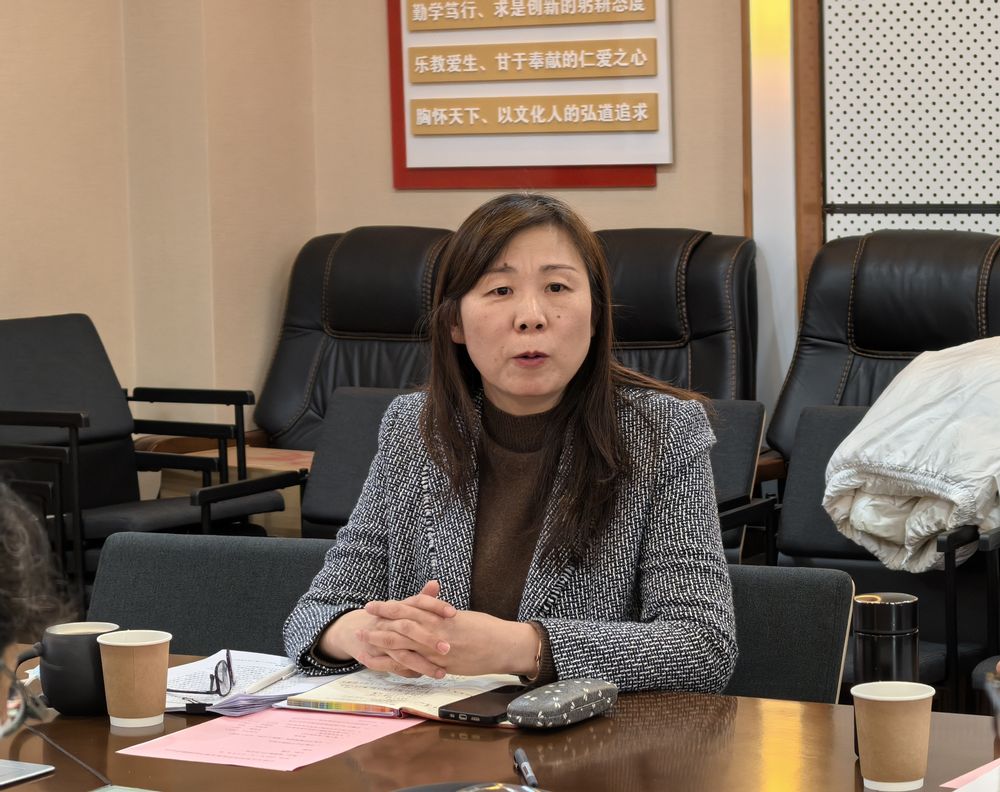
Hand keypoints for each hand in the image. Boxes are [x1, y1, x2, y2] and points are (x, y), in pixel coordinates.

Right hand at [320, 581, 456, 678]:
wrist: (356, 630)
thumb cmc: (390, 619)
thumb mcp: (405, 606)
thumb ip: (423, 597)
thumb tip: (435, 583)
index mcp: (399, 607)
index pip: (418, 602)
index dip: (435, 606)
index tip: (453, 613)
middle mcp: (389, 622)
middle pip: (408, 628)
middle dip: (428, 639)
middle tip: (448, 648)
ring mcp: (381, 641)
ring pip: (402, 654)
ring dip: (422, 664)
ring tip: (442, 673)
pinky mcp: (377, 657)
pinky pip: (394, 668)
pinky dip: (408, 673)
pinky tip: (423, 677)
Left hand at [362, 594, 538, 677]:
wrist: (505, 644)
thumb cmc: (488, 629)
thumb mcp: (463, 618)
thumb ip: (443, 616)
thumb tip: (433, 614)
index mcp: (441, 614)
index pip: (410, 607)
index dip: (390, 607)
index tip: (374, 606)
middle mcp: (437, 628)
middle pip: (402, 622)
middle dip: (380, 620)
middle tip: (362, 620)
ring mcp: (438, 646)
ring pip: (404, 642)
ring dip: (382, 641)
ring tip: (364, 640)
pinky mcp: (443, 663)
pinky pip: (416, 662)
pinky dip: (397, 662)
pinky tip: (384, 663)